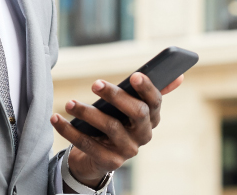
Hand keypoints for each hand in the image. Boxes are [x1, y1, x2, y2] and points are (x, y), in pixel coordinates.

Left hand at [49, 73, 184, 187]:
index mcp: (152, 118)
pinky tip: (56, 119)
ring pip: (110, 128)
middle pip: (136, 113)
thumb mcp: (131, 107)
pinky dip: (69, 131)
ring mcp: (128, 150)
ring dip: (87, 112)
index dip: (147, 88)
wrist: (99, 156)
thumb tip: (180, 76)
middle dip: (116, 96)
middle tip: (95, 83)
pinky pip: (88, 145)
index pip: (155, 102)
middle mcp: (144, 135)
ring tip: (69, 103)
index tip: (135, 75)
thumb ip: (148, 92)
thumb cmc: (117, 122)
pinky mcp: (110, 162)